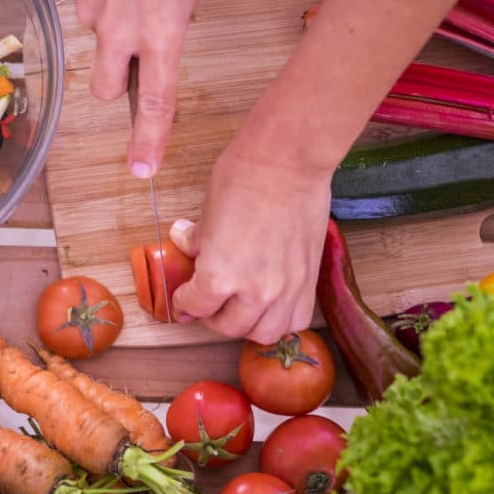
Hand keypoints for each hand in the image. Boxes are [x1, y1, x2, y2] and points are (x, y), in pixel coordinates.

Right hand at [66, 0, 211, 177]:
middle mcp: (121, 30)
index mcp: (161, 35)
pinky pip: (86, 3)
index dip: (149, 141)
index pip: (154, 104)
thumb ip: (178, 20)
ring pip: (97, 38)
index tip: (142, 169)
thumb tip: (163, 32)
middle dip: (115, 84)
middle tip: (131, 57)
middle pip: (105, 89)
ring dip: (112, 24)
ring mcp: (91, 9)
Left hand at [169, 147, 333, 344]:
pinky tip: (273, 305)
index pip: (196, 307)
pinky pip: (297, 320)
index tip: (184, 300)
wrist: (289, 160)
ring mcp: (286, 289)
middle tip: (210, 304)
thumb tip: (188, 244)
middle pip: (230, 328)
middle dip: (213, 318)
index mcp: (220, 276)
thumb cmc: (244, 176)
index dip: (184, 304)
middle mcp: (254, 292)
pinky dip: (282, 320)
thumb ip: (198, 240)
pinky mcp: (309, 279)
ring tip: (242, 308)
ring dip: (249, 325)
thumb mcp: (207, 212)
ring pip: (264, 333)